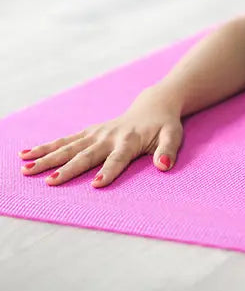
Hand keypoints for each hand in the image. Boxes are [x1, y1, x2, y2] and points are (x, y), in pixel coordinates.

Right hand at [17, 86, 183, 187]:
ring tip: (26, 169)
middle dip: (67, 169)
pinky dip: (45, 147)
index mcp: (129, 141)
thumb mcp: (173, 136)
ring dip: (47, 158)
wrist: (153, 106)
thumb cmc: (164, 126)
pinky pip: (64, 140)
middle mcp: (109, 137)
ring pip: (68, 147)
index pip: (118, 159)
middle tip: (49, 182)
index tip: (96, 185)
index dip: (108, 172)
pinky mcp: (88, 132)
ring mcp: (96, 134)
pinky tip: (26, 155)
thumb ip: (168, 151)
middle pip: (86, 155)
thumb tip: (163, 166)